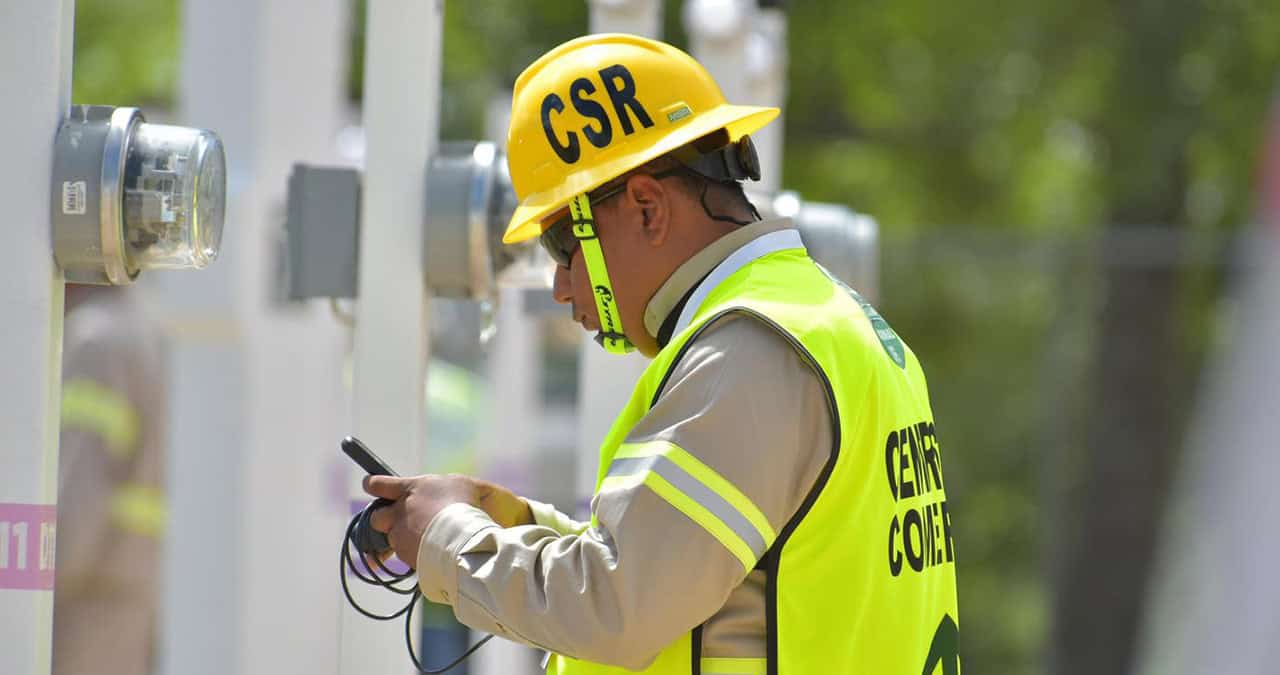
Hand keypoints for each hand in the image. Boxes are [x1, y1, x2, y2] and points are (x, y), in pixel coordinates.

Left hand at [363, 474, 532, 567]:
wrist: (461, 538)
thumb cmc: (465, 505)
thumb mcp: (464, 485)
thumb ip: (453, 486)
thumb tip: (469, 488)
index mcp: (410, 489)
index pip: (378, 484)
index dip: (372, 484)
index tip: (369, 485)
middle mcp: (400, 511)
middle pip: (376, 516)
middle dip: (382, 519)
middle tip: (397, 521)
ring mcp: (400, 535)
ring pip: (390, 538)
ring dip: (401, 539)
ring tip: (421, 541)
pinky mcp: (405, 555)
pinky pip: (403, 554)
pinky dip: (412, 554)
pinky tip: (428, 553)